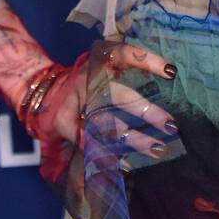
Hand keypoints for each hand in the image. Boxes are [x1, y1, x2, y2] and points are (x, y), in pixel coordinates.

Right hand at [25, 39, 179, 159]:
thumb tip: (170, 78)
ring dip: (133, 138)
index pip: (125, 54)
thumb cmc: (89, 80)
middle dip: (146, 112)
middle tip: (171, 125)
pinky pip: (89, 140)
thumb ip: (132, 69)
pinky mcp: (63, 120)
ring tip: (156, 149)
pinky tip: (127, 164)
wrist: (47, 92)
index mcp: (101, 59)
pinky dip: (109, 153)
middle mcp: (89, 77)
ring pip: (106, 121)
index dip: (148, 61)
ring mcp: (75, 99)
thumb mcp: (106, 65)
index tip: (171, 71)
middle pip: (119, 95)